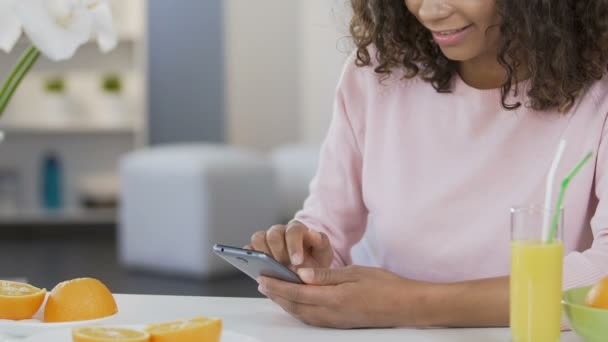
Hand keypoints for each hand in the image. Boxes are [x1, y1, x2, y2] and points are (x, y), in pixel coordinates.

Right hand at [246, 220, 333, 269]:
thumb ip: (321, 243)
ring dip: (263, 254)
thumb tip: (313, 233)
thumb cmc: (315, 260)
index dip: (293, 246)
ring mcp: (267, 240)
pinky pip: (248, 249)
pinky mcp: (256, 250)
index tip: (297, 262)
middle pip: (273, 233)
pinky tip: (258, 269)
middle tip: (283, 267)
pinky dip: (250, 257)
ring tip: (270, 269)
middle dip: (278, 252)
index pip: (293, 230)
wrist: (307, 271)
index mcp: (297, 229)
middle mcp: (280, 231)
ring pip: (258, 238)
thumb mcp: (324, 253)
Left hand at [257, 265, 433, 328]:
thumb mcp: (355, 273)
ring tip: (274, 291)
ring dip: (285, 303)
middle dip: (276, 295)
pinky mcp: (340, 324)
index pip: (297, 292)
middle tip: (261, 283)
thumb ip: (326, 276)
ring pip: (302, 314)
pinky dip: (298, 309)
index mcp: (334, 299)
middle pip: (295, 306)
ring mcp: (335, 322)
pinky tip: (297, 302)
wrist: (406, 306)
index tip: (262, 278)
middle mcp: (331, 314)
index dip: (277, 285)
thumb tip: (301, 275)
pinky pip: (312, 318)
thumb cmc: (385, 286)